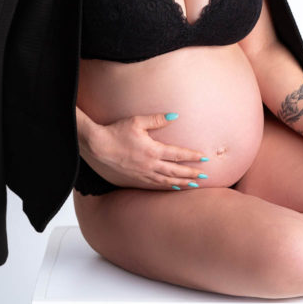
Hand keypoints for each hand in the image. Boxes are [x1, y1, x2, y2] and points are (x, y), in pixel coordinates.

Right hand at [81, 112, 208, 189]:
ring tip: (194, 185)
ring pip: (167, 181)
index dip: (192, 156)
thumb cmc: (116, 132)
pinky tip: (173, 187)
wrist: (97, 147)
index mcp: (153, 150)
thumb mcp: (137, 121)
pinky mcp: (135, 179)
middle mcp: (150, 165)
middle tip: (205, 177)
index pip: (178, 154)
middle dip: (192, 174)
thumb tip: (174, 116)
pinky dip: (166, 187)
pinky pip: (155, 185)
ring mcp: (143, 174)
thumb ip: (157, 119)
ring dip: (182, 183)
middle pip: (176, 171)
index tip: (204, 158)